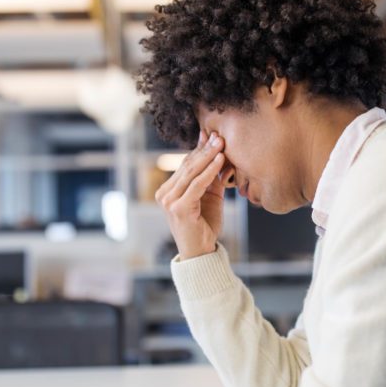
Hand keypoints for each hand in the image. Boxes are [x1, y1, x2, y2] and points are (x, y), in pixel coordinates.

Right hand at [155, 130, 226, 259]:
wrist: (201, 252)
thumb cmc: (205, 225)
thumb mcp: (209, 197)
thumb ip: (211, 177)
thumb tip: (219, 153)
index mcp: (168, 190)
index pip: (185, 165)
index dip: (199, 149)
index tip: (210, 134)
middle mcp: (164, 194)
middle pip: (187, 165)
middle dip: (204, 149)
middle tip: (218, 135)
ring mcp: (169, 201)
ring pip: (191, 172)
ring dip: (208, 156)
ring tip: (221, 143)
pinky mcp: (178, 208)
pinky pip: (197, 184)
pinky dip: (210, 171)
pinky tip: (220, 160)